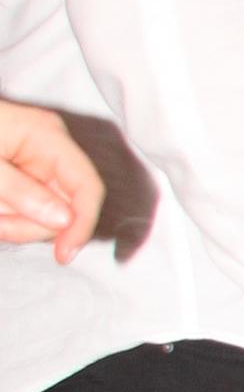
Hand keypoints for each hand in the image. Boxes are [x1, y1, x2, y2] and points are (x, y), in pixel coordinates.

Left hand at [0, 99, 100, 260]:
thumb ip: (21, 191)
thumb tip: (64, 220)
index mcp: (48, 135)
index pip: (87, 186)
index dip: (83, 224)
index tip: (63, 256)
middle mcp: (52, 149)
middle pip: (68, 207)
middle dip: (31, 225)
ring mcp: (39, 164)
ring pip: (48, 215)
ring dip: (15, 223)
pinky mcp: (25, 178)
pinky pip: (30, 210)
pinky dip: (9, 218)